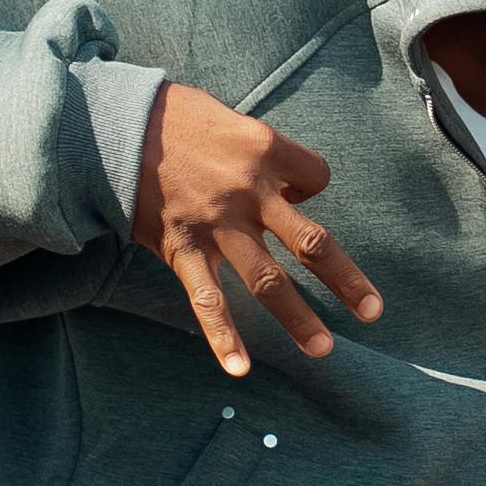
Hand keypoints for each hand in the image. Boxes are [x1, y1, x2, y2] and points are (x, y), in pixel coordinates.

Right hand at [129, 81, 382, 376]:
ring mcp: (216, 224)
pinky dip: (223, 336)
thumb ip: (264, 153)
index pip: (316, 178)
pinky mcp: (182, 247)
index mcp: (265, 149)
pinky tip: (239, 368)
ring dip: (298, 318)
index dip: (309, 189)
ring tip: (323, 349)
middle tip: (373, 311)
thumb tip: (290, 190)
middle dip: (344, 280)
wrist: (112, 126)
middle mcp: (248, 191)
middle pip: (311, 242)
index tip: (294, 195)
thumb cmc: (175, 117)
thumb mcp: (231, 119)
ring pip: (268, 280)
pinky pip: (208, 298)